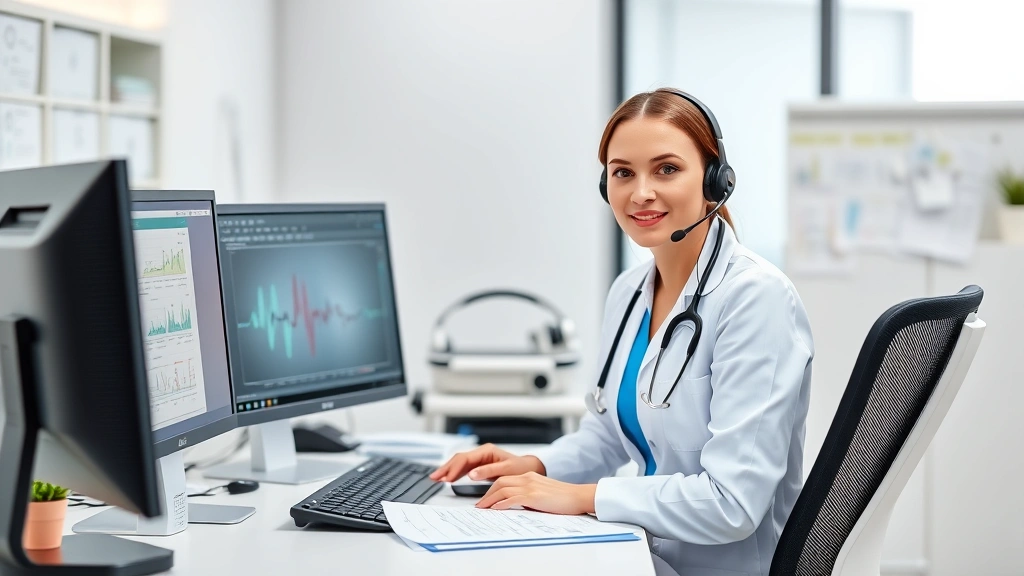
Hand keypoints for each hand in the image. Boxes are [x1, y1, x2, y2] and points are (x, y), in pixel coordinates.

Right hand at [429, 443, 545, 482]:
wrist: (529, 469)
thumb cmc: (521, 469)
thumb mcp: (507, 470)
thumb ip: (489, 471)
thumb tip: (471, 474)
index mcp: (487, 451)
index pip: (465, 459)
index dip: (454, 468)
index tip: (446, 478)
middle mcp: (481, 453)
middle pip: (459, 459)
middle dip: (446, 468)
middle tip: (434, 477)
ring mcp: (480, 459)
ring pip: (459, 463)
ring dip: (447, 470)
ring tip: (436, 478)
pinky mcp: (480, 466)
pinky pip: (464, 468)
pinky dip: (454, 473)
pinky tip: (447, 478)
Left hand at [475, 472, 596, 514]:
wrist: (579, 496)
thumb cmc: (564, 498)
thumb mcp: (542, 493)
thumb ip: (529, 496)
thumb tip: (516, 505)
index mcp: (530, 476)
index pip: (505, 479)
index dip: (492, 489)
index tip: (485, 499)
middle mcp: (528, 478)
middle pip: (500, 482)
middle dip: (487, 494)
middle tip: (479, 505)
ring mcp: (530, 486)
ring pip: (503, 489)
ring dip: (490, 499)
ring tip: (482, 509)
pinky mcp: (534, 496)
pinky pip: (512, 498)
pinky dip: (501, 503)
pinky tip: (495, 509)